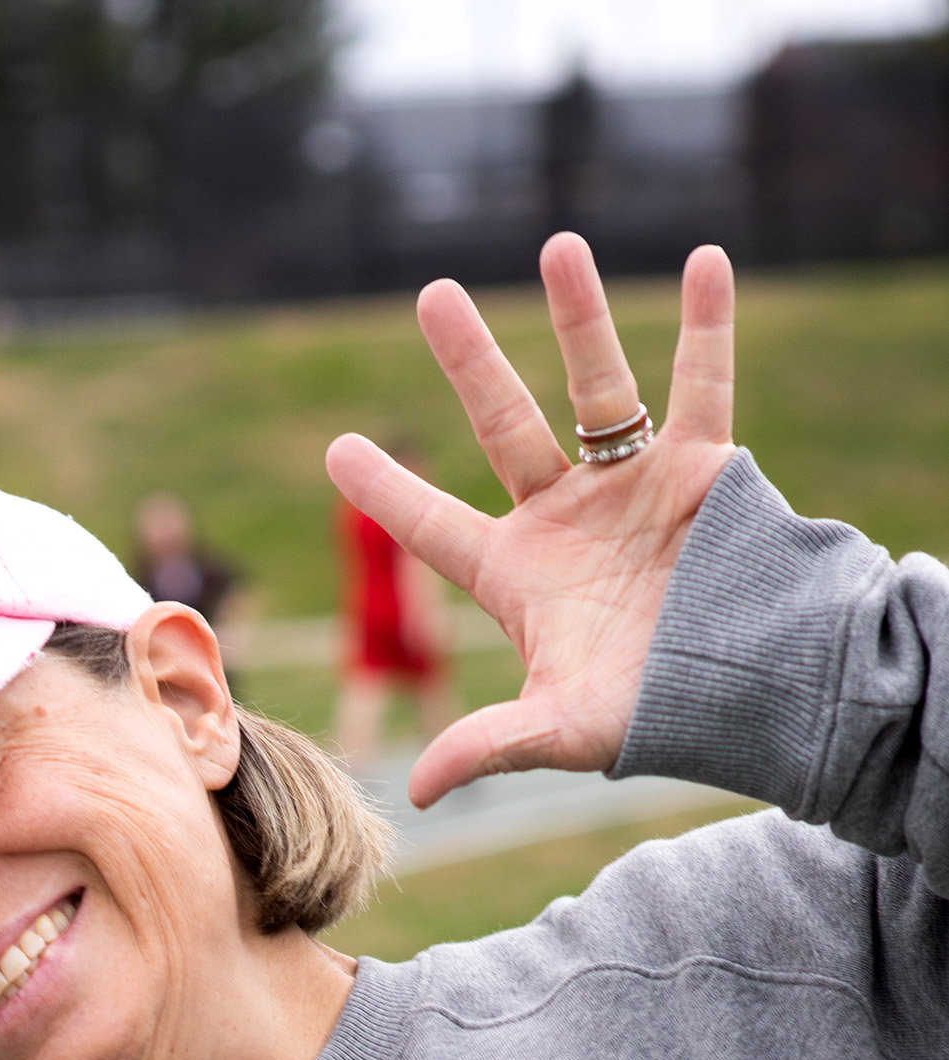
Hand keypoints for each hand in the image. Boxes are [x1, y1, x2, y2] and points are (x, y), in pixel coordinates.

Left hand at [327, 233, 736, 807]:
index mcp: (517, 574)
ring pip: (598, 387)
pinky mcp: (702, 470)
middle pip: (505, 425)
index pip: (434, 525)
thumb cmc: (647, 716)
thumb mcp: (557, 731)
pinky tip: (704, 262)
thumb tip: (417, 793)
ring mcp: (631, 486)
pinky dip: (707, 327)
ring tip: (556, 244)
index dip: (386, 492)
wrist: (746, 695)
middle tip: (432, 296)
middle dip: (471, 363)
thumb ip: (485, 745)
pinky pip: (704, 386)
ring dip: (579, 318)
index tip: (335, 449)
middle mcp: (567, 516)